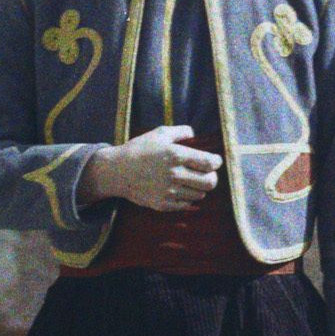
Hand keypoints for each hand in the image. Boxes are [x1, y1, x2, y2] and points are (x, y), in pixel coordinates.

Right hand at [84, 126, 221, 210]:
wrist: (117, 171)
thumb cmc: (140, 149)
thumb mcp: (160, 133)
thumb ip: (181, 131)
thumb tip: (195, 134)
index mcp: (176, 155)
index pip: (210, 163)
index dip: (217, 162)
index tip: (215, 161)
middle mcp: (174, 175)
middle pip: (210, 183)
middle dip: (212, 177)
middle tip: (207, 173)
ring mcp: (169, 192)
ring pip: (200, 195)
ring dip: (199, 187)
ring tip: (191, 180)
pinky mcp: (163, 204)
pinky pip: (187, 204)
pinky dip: (188, 197)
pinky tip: (181, 189)